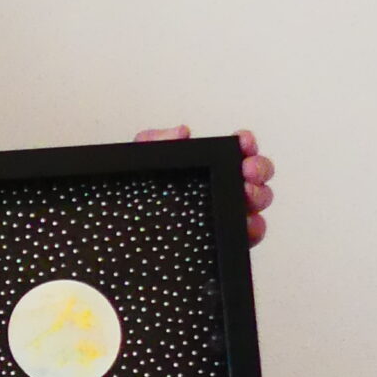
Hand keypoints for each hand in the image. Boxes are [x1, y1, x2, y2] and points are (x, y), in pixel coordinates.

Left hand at [135, 127, 275, 246]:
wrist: (116, 241)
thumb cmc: (131, 201)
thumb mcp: (138, 166)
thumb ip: (155, 143)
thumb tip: (181, 133)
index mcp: (206, 168)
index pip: (235, 150)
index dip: (245, 143)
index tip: (243, 142)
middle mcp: (219, 190)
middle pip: (255, 175)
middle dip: (258, 168)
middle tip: (247, 171)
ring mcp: (223, 217)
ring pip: (257, 204)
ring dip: (259, 196)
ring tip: (246, 196)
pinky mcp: (220, 243)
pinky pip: (249, 237)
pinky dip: (254, 230)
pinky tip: (247, 225)